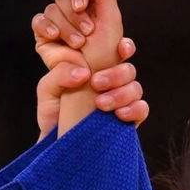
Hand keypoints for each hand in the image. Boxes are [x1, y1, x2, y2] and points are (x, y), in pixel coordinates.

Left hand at [33, 16, 146, 136]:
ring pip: (135, 88)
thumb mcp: (47, 89)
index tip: (120, 49)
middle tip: (96, 83)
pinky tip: (118, 114)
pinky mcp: (128, 120)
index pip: (118, 51)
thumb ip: (59, 73)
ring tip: (100, 104)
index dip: (125, 47)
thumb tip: (84, 73)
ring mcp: (122, 101)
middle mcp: (113, 83)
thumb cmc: (52, 112)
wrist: (54, 142)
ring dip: (121, 93)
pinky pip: (142, 109)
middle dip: (116, 74)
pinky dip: (134, 109)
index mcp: (97, 69)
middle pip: (129, 69)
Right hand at [36, 0, 123, 72]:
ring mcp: (57, 24)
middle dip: (75, 15)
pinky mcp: (43, 37)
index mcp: (89, 5)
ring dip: (66, 26)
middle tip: (87, 33)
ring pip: (52, 9)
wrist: (91, 79)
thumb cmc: (105, 54)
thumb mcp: (112, 19)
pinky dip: (46, 26)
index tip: (83, 6)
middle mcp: (72, 12)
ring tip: (77, 44)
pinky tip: (55, 35)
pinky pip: (38, 21)